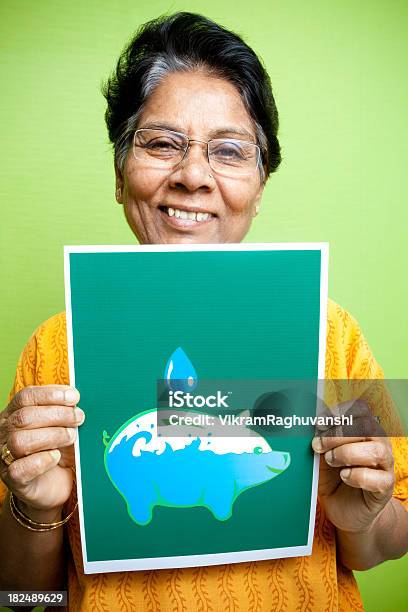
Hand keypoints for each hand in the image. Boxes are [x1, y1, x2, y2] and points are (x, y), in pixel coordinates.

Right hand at [0, 385, 84, 516]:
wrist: (55, 483)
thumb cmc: (58, 448)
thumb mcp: (62, 426)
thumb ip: (65, 411)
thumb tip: (76, 399)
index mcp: (14, 413)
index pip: (25, 397)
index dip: (50, 394)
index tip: (74, 397)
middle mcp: (5, 433)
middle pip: (24, 417)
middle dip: (57, 415)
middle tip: (79, 418)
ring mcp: (5, 456)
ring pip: (20, 441)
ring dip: (52, 436)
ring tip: (71, 437)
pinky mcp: (13, 479)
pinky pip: (20, 469)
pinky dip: (41, 461)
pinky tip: (56, 456)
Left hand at [312, 401, 394, 532]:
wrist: (345, 510)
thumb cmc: (333, 477)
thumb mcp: (321, 455)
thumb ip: (318, 440)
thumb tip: (306, 425)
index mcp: (363, 429)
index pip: (360, 409)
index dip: (340, 411)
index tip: (319, 422)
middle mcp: (378, 442)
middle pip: (366, 427)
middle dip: (337, 434)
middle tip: (317, 445)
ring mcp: (385, 464)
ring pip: (376, 450)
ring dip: (347, 454)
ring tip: (331, 461)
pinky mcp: (385, 486)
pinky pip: (378, 478)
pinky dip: (357, 476)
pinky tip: (344, 477)